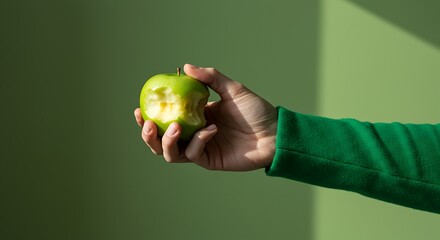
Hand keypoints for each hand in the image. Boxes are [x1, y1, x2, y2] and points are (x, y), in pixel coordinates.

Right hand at [134, 64, 277, 170]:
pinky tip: (210, 129)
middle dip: (149, 135)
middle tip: (148, 122)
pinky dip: (198, 141)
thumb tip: (185, 66)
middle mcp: (194, 134)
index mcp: (195, 116)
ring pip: (171, 153)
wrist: (275, 132)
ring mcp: (201, 148)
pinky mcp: (210, 160)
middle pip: (162, 140)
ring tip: (175, 126)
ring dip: (167, 141)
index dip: (149, 116)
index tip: (140, 106)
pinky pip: (193, 154)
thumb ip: (210, 77)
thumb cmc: (256, 110)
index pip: (166, 119)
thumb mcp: (232, 89)